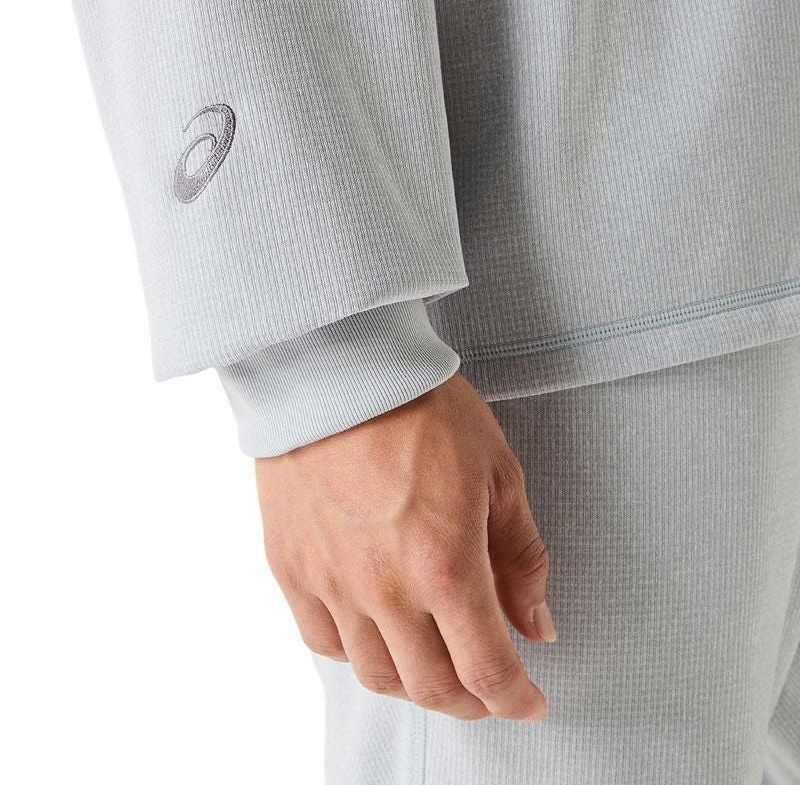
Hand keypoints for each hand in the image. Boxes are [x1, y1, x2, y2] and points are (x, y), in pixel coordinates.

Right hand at [255, 372, 554, 721]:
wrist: (339, 368)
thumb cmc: (422, 408)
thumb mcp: (498, 472)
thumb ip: (521, 557)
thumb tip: (537, 624)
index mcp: (446, 566)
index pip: (487, 669)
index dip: (515, 698)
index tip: (527, 701)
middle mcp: (384, 589)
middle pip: (431, 686)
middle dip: (471, 701)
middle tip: (487, 689)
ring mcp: (331, 582)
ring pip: (375, 673)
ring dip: (415, 684)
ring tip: (434, 665)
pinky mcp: (291, 567)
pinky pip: (323, 641)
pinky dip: (358, 653)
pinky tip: (376, 634)